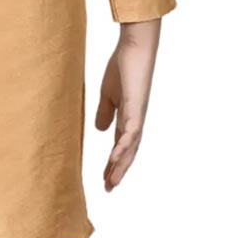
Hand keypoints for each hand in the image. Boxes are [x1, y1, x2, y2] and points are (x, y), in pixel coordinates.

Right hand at [94, 19, 161, 190]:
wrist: (136, 48)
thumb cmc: (124, 67)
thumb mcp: (108, 94)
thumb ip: (105, 113)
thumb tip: (100, 130)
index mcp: (128, 118)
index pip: (120, 146)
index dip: (113, 163)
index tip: (104, 179)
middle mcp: (136, 121)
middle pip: (128, 152)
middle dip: (118, 171)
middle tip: (108, 189)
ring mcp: (138, 116)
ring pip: (131, 147)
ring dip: (121, 165)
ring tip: (111, 182)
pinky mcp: (136, 108)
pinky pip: (131, 132)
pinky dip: (124, 147)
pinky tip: (115, 158)